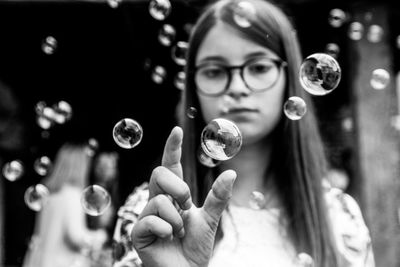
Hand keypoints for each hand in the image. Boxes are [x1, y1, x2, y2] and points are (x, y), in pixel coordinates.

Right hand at [131, 126, 235, 266]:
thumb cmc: (195, 246)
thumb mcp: (210, 219)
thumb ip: (218, 198)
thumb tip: (232, 174)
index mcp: (174, 195)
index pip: (171, 166)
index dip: (173, 147)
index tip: (177, 129)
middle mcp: (158, 201)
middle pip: (159, 173)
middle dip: (178, 187)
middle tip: (187, 205)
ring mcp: (147, 215)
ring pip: (159, 200)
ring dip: (176, 219)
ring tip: (178, 232)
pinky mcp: (138, 232)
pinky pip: (151, 219)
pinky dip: (167, 230)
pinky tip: (168, 238)